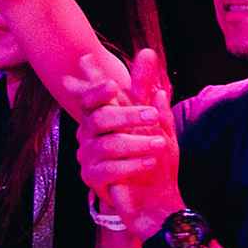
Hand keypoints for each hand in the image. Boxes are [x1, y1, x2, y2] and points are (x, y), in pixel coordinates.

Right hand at [66, 48, 178, 235]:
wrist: (153, 196)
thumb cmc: (149, 152)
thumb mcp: (152, 118)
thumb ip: (145, 87)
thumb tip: (147, 51)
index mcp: (99, 116)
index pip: (90, 97)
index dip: (96, 88)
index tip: (112, 85)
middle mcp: (88, 134)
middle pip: (99, 118)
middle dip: (127, 115)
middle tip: (154, 116)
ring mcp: (87, 157)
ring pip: (106, 144)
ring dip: (136, 143)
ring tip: (160, 145)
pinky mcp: (92, 179)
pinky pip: (108, 170)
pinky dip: (131, 164)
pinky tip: (150, 162)